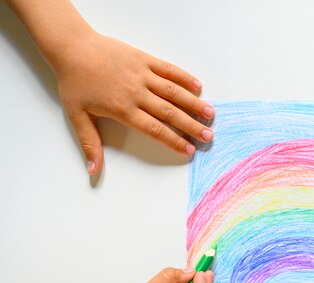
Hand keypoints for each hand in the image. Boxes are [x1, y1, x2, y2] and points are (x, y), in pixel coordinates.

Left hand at [51, 31, 213, 174]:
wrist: (72, 48)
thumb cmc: (74, 83)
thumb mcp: (77, 117)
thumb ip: (90, 144)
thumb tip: (93, 171)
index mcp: (123, 109)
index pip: (154, 129)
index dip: (173, 141)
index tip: (189, 150)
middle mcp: (137, 93)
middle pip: (169, 113)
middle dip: (191, 126)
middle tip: (208, 136)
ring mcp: (142, 74)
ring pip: (173, 92)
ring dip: (193, 103)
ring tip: (210, 114)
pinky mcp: (144, 59)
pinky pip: (168, 69)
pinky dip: (184, 77)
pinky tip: (198, 86)